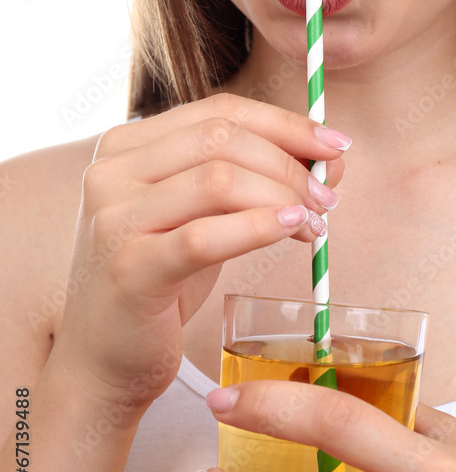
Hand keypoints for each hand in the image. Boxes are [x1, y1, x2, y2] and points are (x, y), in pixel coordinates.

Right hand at [53, 94, 348, 413]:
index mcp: (127, 145)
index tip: (335, 144)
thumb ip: (252, 180)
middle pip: (221, 138)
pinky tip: (291, 230)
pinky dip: (258, 227)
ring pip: (218, 180)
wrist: (104, 360)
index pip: (219, 111)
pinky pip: (204, 237)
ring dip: (282, 196)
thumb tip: (330, 160)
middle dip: (289, 163)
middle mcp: (111, 172)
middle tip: (328, 197)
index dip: (285, 124)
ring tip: (314, 224)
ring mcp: (114, 219)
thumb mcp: (203, 216)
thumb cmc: (161, 281)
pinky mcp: (129, 268)